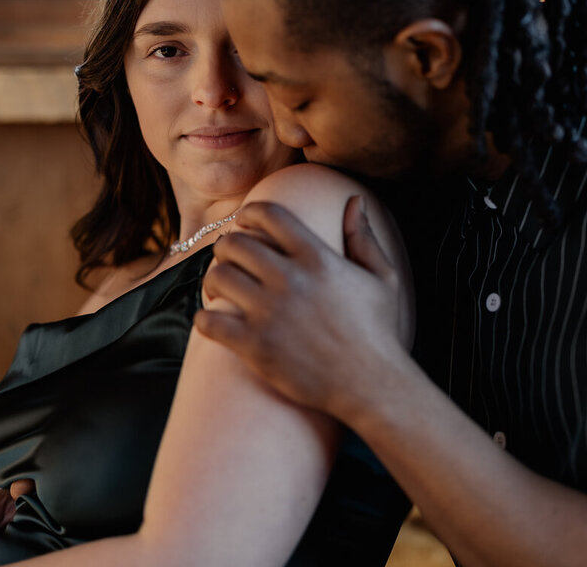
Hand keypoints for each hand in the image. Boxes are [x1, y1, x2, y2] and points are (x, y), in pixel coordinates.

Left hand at [196, 196, 409, 419]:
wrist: (372, 385)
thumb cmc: (378, 331)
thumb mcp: (382, 277)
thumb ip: (363, 236)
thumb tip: (356, 200)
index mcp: (317, 258)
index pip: (268, 215)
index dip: (248, 213)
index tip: (244, 222)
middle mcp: (291, 279)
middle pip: (234, 243)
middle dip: (226, 247)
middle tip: (229, 260)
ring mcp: (270, 313)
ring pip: (218, 277)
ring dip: (213, 280)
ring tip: (220, 290)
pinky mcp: (255, 346)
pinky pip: (209, 321)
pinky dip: (204, 317)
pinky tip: (214, 320)